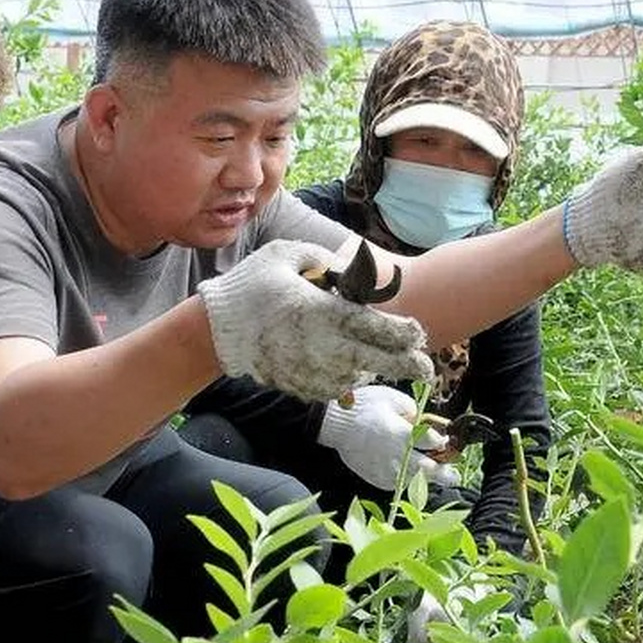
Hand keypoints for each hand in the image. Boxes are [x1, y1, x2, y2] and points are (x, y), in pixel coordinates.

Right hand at [198, 239, 432, 401]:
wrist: (215, 331)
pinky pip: (335, 388)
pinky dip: (348, 379)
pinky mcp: (301, 387)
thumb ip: (322, 258)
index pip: (374, 326)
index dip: (403, 333)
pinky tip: (351, 369)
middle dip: (407, 366)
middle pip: (377, 361)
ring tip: (383, 362)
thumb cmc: (250, 287)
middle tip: (427, 370)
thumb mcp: (283, 254)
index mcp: (321, 311)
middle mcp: (321, 346)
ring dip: (374, 370)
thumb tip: (349, 266)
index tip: (420, 333)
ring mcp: (311, 371)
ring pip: (358, 376)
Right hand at [317, 385, 451, 491]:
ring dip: (426, 479)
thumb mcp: (391, 397)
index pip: (435, 443)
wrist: (335, 425)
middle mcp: (399, 456)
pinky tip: (406, 473)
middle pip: (431, 471)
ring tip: (435, 477)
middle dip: (446, 473)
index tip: (446, 441)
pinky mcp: (377, 478)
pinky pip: (398, 484)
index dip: (444, 442)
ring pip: (415, 482)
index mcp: (405, 434)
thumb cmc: (362, 407)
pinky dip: (405, 480)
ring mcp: (387, 470)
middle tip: (453, 474)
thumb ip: (412, 409)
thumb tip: (421, 420)